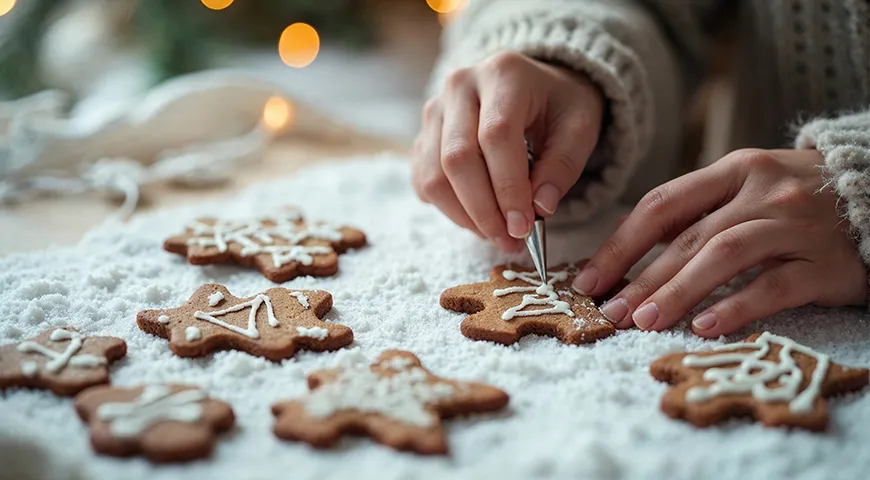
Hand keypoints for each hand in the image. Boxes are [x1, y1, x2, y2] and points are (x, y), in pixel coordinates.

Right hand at [412, 51, 604, 251]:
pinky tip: (478, 217)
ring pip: (433, 174)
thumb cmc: (558, 106)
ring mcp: (435, 109)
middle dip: (483, 209)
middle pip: (457, 158)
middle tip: (509, 240)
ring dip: (464, 215)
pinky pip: (423, 180)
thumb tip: (540, 208)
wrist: (533, 86)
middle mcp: (460, 85)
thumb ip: (563, 166)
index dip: (508, 187)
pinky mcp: (423, 134)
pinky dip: (447, 208)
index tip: (523, 226)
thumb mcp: (579, 128)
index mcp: (503, 74)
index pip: (496, 136)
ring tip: (496, 235)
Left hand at [573, 148, 867, 336]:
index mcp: (734, 170)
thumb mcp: (748, 186)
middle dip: (641, 278)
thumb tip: (627, 248)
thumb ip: (696, 210)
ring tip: (645, 322)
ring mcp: (795, 225)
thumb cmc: (799, 199)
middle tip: (610, 313)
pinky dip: (737, 305)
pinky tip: (706, 327)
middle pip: (688, 236)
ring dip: (679, 291)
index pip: (662, 205)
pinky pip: (775, 285)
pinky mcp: (825, 262)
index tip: (590, 279)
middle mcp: (763, 192)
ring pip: (725, 256)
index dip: (621, 245)